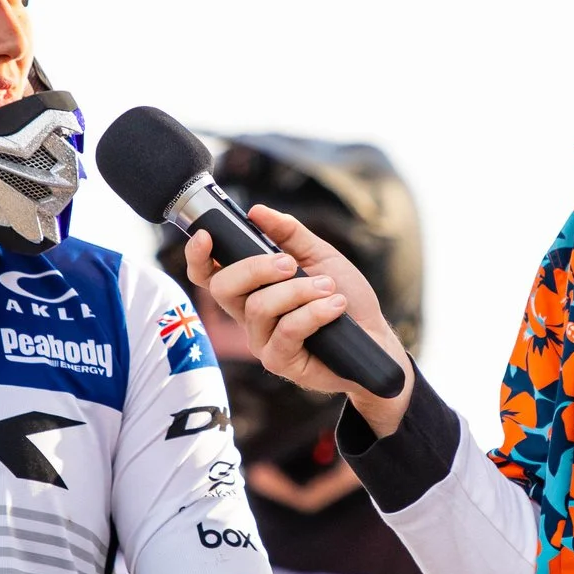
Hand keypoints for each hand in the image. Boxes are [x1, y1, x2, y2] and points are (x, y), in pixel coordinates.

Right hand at [187, 204, 412, 435]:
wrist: (375, 338)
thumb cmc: (344, 298)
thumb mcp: (319, 256)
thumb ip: (289, 234)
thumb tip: (256, 212)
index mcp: (251, 290)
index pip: (211, 275)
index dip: (198, 257)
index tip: (206, 236)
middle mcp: (248, 316)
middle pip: (223, 288)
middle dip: (255, 268)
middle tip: (290, 264)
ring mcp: (262, 341)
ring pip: (260, 307)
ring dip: (299, 291)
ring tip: (329, 288)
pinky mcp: (280, 361)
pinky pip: (287, 330)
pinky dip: (314, 312)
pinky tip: (336, 306)